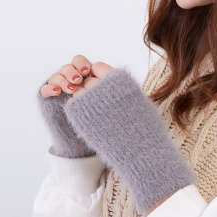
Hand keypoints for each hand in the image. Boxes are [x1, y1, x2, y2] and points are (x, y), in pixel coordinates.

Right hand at [36, 54, 111, 158]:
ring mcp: (58, 89)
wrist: (91, 137)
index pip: (78, 62)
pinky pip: (44, 89)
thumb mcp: (107, 98)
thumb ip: (105, 83)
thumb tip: (102, 69)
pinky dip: (49, 88)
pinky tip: (57, 92)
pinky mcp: (48, 99)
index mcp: (83, 76)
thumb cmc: (104, 115)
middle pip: (67, 67)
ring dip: (62, 80)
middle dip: (72, 71)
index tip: (87, 71)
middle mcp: (69, 80)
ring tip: (71, 89)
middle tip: (78, 80)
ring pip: (56, 76)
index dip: (81, 63)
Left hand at [63, 68, 194, 213]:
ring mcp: (89, 99)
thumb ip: (123, 87)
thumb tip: (112, 80)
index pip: (98, 67)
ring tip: (97, 116)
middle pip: (87, 79)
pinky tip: (89, 122)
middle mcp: (103, 85)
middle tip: (101, 107)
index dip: (100, 78)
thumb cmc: (144, 127)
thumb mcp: (139, 99)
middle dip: (92, 90)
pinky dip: (78, 112)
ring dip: (84, 101)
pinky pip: (72, 105)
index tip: (105, 89)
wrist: (139, 150)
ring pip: (78, 92)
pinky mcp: (78, 114)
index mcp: (118, 78)